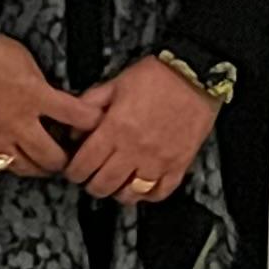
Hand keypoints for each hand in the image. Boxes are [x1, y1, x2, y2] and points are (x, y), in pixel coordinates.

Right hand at [0, 36, 94, 179]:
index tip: (95, 125)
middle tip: (68, 157)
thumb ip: (42, 85)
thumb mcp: (28, 62)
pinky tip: (9, 160)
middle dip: (65, 160)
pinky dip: (4, 164)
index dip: (92, 123)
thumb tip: (53, 97)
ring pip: (25, 166)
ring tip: (42, 164)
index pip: (78, 117)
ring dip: (38, 167)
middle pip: (53, 156)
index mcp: (37, 97)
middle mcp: (19, 121)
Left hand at [64, 55, 220, 203]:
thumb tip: (73, 129)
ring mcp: (158, 160)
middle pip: (103, 185)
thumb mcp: (115, 83)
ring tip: (115, 184)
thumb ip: (90, 105)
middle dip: (91, 185)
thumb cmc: (156, 76)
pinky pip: (160, 192)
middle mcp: (135, 149)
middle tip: (91, 179)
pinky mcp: (179, 164)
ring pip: (130, 194)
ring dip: (118, 192)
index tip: (73, 171)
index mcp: (115, 128)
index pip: (84, 164)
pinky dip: (148, 195)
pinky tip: (141, 187)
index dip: (73, 172)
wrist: (195, 74)